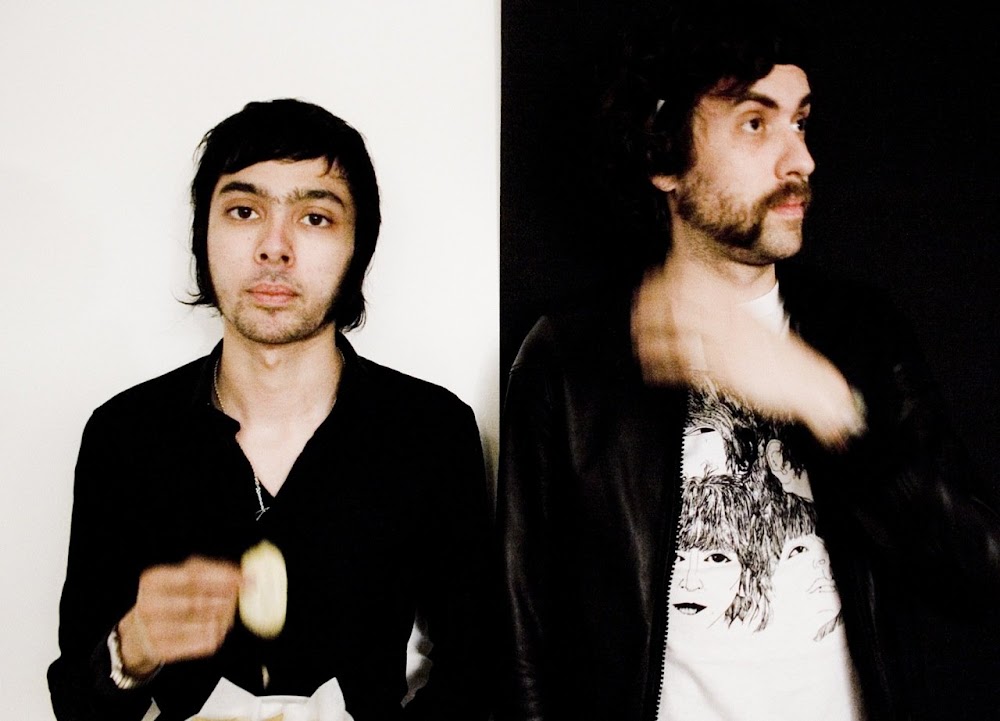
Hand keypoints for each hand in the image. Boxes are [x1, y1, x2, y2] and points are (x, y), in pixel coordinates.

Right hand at [117, 556, 241, 676]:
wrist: (138, 634)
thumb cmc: (167, 599)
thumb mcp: (178, 578)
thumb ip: (208, 571)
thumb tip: (243, 574)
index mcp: (153, 581)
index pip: (193, 576)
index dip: (221, 577)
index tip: (243, 578)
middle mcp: (150, 605)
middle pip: (199, 601)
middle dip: (225, 599)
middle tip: (241, 596)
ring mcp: (154, 630)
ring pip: (203, 624)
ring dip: (223, 618)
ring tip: (228, 613)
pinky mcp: (163, 651)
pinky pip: (201, 643)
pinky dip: (215, 635)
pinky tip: (217, 629)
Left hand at [631, 265, 865, 447]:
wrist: (808, 381)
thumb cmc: (779, 357)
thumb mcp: (751, 324)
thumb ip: (727, 310)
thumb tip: (706, 301)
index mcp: (736, 305)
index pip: (697, 282)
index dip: (669, 279)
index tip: (651, 280)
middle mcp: (727, 320)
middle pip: (680, 301)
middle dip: (651, 304)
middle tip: (636, 309)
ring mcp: (723, 344)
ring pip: (678, 330)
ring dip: (651, 333)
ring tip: (638, 338)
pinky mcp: (722, 371)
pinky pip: (685, 365)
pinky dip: (663, 367)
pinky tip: (652, 370)